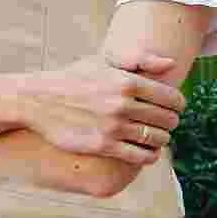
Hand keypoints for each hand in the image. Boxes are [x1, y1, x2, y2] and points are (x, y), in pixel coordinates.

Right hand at [16, 53, 185, 166]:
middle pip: (167, 120)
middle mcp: (123, 104)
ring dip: (161, 140)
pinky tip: (147, 153)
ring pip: (156, 139)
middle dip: (170, 123)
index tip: (173, 108)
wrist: (38, 100)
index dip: (178, 105)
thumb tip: (171, 65)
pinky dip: (149, 157)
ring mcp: (113, 126)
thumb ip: (140, 60)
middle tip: (164, 124)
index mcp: (129, 81)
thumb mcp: (104, 61)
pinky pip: (138, 156)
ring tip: (156, 138)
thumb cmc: (73, 79)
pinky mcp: (102, 146)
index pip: (172, 98)